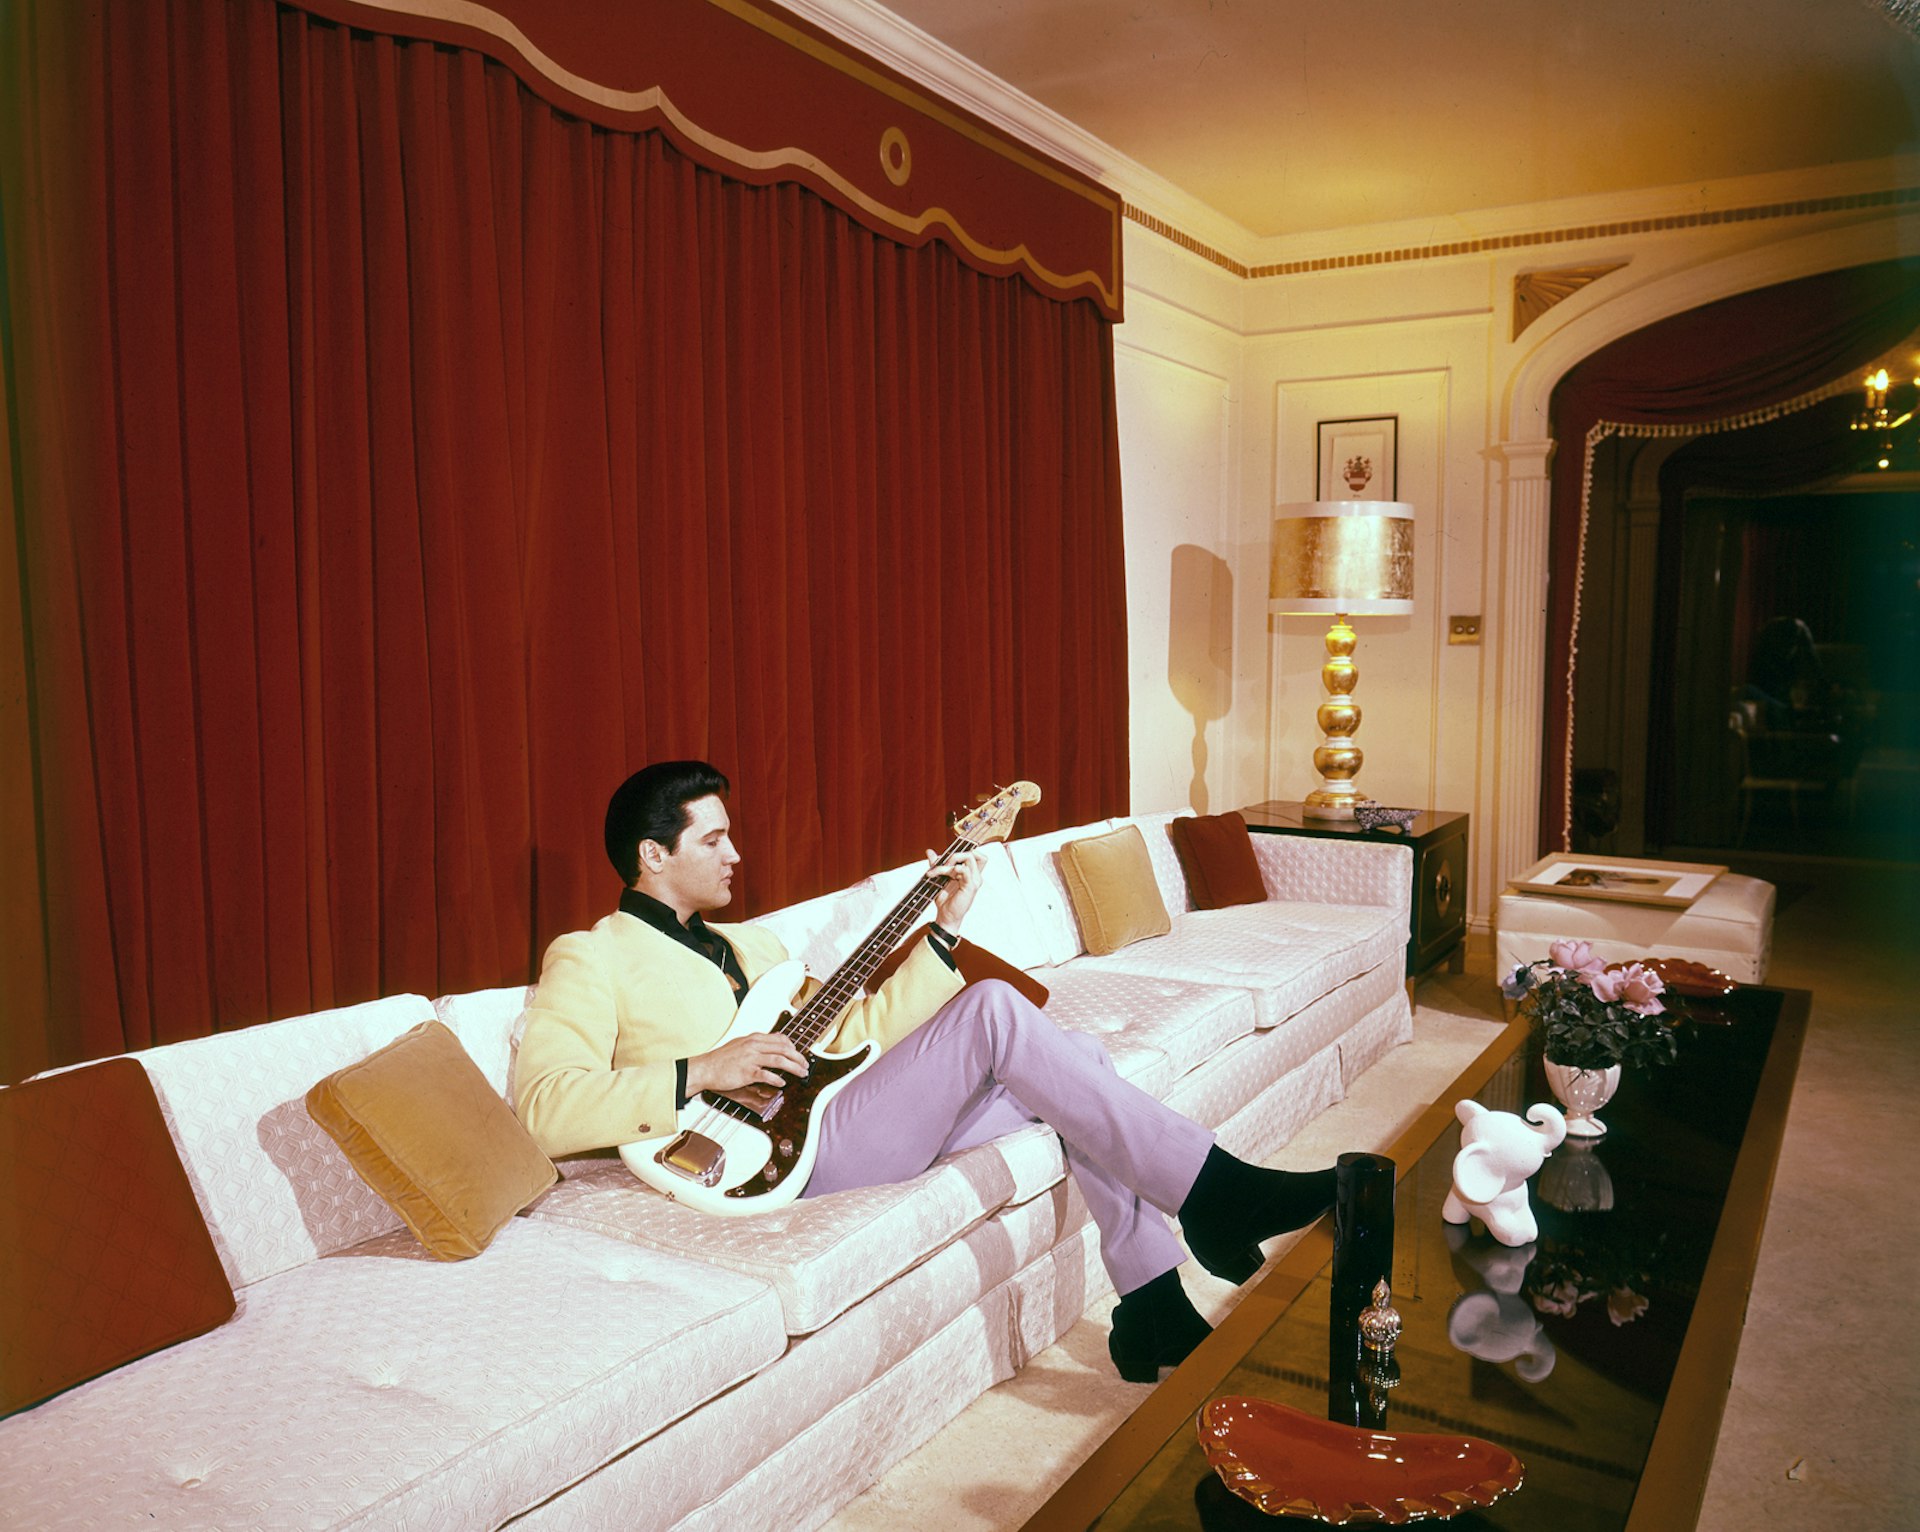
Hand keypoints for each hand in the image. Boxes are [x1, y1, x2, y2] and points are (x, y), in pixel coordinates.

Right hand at [685, 1032, 808, 1096]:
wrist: (705, 1068)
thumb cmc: (721, 1059)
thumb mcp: (740, 1044)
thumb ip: (756, 1044)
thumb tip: (773, 1044)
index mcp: (753, 1038)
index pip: (780, 1039)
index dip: (793, 1047)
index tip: (799, 1054)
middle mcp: (754, 1045)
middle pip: (783, 1048)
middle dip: (798, 1057)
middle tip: (805, 1065)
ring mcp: (750, 1058)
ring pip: (779, 1060)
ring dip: (794, 1067)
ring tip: (801, 1073)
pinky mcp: (746, 1072)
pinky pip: (766, 1074)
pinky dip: (777, 1079)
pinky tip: (783, 1083)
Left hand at [928, 848, 984, 931]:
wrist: (945, 916)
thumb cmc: (945, 899)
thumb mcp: (939, 877)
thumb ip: (936, 864)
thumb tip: (929, 851)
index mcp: (971, 873)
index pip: (977, 855)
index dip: (964, 851)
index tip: (948, 859)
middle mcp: (975, 876)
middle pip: (974, 853)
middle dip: (956, 854)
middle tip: (943, 863)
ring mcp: (975, 881)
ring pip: (968, 858)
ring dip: (950, 862)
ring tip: (939, 871)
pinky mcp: (970, 887)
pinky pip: (965, 870)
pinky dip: (954, 868)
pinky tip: (946, 875)